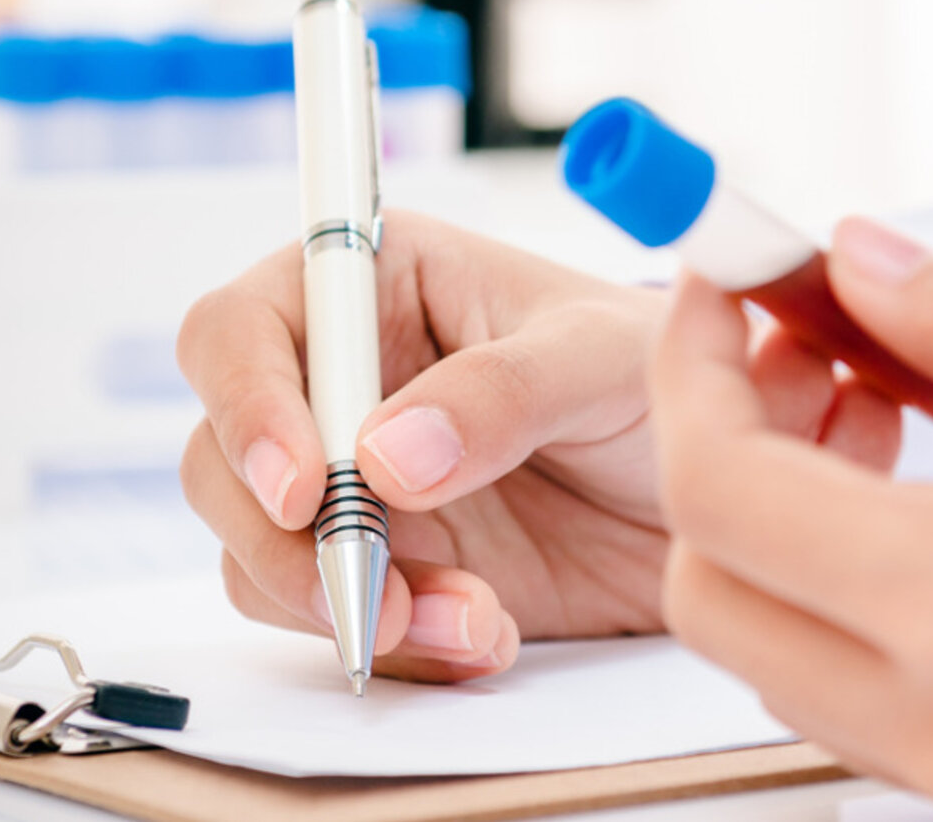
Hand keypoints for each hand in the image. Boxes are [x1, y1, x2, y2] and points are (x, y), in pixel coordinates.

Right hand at [177, 211, 678, 681]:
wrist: (708, 490)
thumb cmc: (661, 376)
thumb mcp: (604, 359)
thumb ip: (503, 391)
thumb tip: (382, 458)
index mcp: (378, 286)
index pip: (241, 329)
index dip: (247, 406)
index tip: (305, 490)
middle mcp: (345, 382)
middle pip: (223, 459)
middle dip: (285, 542)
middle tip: (371, 596)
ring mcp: (357, 482)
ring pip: (263, 554)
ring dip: (345, 606)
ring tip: (473, 620)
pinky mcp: (388, 564)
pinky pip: (335, 618)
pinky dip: (399, 645)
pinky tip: (487, 635)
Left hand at [651, 216, 932, 817]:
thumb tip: (859, 260)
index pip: (716, 494)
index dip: (688, 367)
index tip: (715, 284)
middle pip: (713, 593)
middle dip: (714, 451)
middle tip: (794, 346)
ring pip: (780, 653)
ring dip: (778, 524)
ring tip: (873, 408)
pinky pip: (866, 698)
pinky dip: (848, 593)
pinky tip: (929, 500)